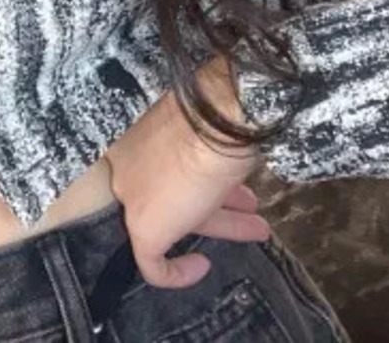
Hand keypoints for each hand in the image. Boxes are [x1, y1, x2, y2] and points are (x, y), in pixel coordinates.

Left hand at [101, 55, 267, 290]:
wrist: (216, 122)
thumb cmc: (218, 115)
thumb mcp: (211, 125)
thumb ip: (212, 135)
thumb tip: (239, 132)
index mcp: (141, 136)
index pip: (164, 165)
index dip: (195, 178)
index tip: (222, 183)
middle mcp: (131, 164)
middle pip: (177, 190)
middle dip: (222, 199)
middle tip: (251, 205)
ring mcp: (132, 196)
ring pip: (179, 218)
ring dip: (222, 223)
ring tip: (258, 228)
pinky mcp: (142, 228)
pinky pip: (152, 263)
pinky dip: (176, 273)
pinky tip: (201, 267)